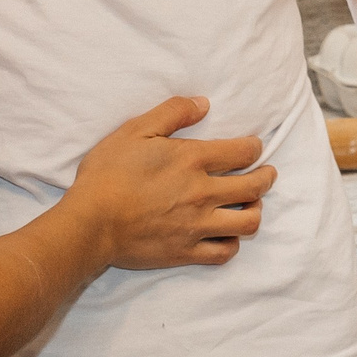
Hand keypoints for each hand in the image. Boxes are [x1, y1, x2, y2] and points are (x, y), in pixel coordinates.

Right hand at [68, 96, 268, 270]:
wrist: (89, 224)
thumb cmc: (108, 174)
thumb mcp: (135, 131)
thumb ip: (172, 113)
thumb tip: (204, 104)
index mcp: (192, 160)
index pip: (243, 152)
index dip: (255, 148)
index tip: (254, 148)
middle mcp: (202, 193)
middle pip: (255, 187)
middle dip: (267, 178)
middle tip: (267, 174)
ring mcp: (197, 226)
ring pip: (248, 222)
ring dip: (255, 211)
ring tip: (251, 206)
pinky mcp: (186, 252)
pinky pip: (225, 252)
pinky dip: (232, 243)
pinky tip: (227, 235)